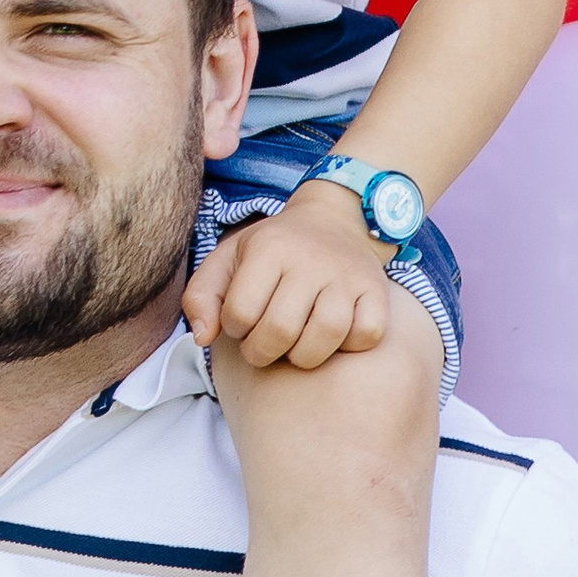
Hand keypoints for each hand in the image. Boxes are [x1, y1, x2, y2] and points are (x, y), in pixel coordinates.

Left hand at [184, 181, 395, 370]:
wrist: (334, 221)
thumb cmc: (273, 251)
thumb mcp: (227, 259)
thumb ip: (201, 297)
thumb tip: (203, 338)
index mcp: (268, 248)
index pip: (241, 313)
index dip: (235, 329)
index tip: (242, 322)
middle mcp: (310, 259)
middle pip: (280, 330)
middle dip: (262, 352)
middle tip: (263, 344)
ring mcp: (347, 275)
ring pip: (326, 334)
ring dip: (304, 355)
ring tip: (295, 347)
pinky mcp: (376, 289)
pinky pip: (367, 334)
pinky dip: (349, 346)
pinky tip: (332, 338)